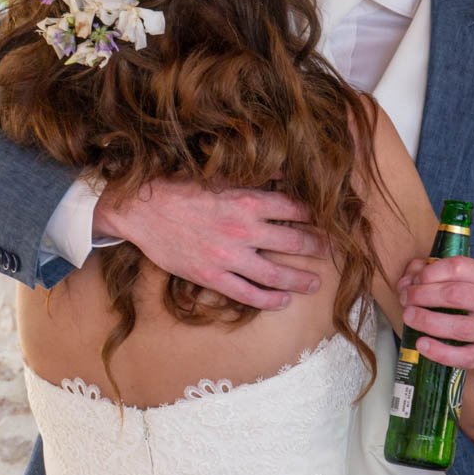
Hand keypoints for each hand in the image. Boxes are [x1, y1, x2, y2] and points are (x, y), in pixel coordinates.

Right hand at [94, 178, 328, 309]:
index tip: (326, 219)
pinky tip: (283, 300)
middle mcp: (243, 229)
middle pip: (293, 242)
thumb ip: (252, 178)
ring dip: (301, 279)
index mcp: (246, 200)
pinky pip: (248, 294)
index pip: (293, 209)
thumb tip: (283, 175)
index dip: (314, 215)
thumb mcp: (218, 176)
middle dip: (317, 247)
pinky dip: (270, 299)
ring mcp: (229, 257)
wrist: (142, 210)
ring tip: (316, 282)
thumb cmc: (179, 188)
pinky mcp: (213, 277)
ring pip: (277, 274)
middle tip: (331, 251)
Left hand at [397, 256, 473, 379]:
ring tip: (409, 316)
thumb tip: (405, 282)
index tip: (414, 280)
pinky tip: (421, 344)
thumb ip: (437, 273)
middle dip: (423, 295)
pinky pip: (464, 357)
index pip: (458, 266)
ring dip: (427, 320)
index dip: (429, 272)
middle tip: (406, 298)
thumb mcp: (473, 279)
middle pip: (455, 294)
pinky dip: (439, 352)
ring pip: (459, 326)